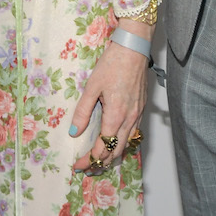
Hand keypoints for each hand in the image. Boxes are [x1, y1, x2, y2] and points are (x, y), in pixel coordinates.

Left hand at [71, 23, 151, 171]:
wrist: (134, 48)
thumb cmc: (112, 64)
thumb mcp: (92, 86)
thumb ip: (83, 111)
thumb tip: (74, 132)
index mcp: (116, 116)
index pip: (102, 148)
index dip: (89, 160)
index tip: (78, 165)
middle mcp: (129, 120)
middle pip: (116, 152)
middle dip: (101, 163)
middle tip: (87, 167)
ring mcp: (138, 114)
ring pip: (127, 144)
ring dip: (113, 155)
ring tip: (99, 159)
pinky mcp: (141, 108)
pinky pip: (133, 133)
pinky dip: (123, 143)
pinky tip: (115, 140)